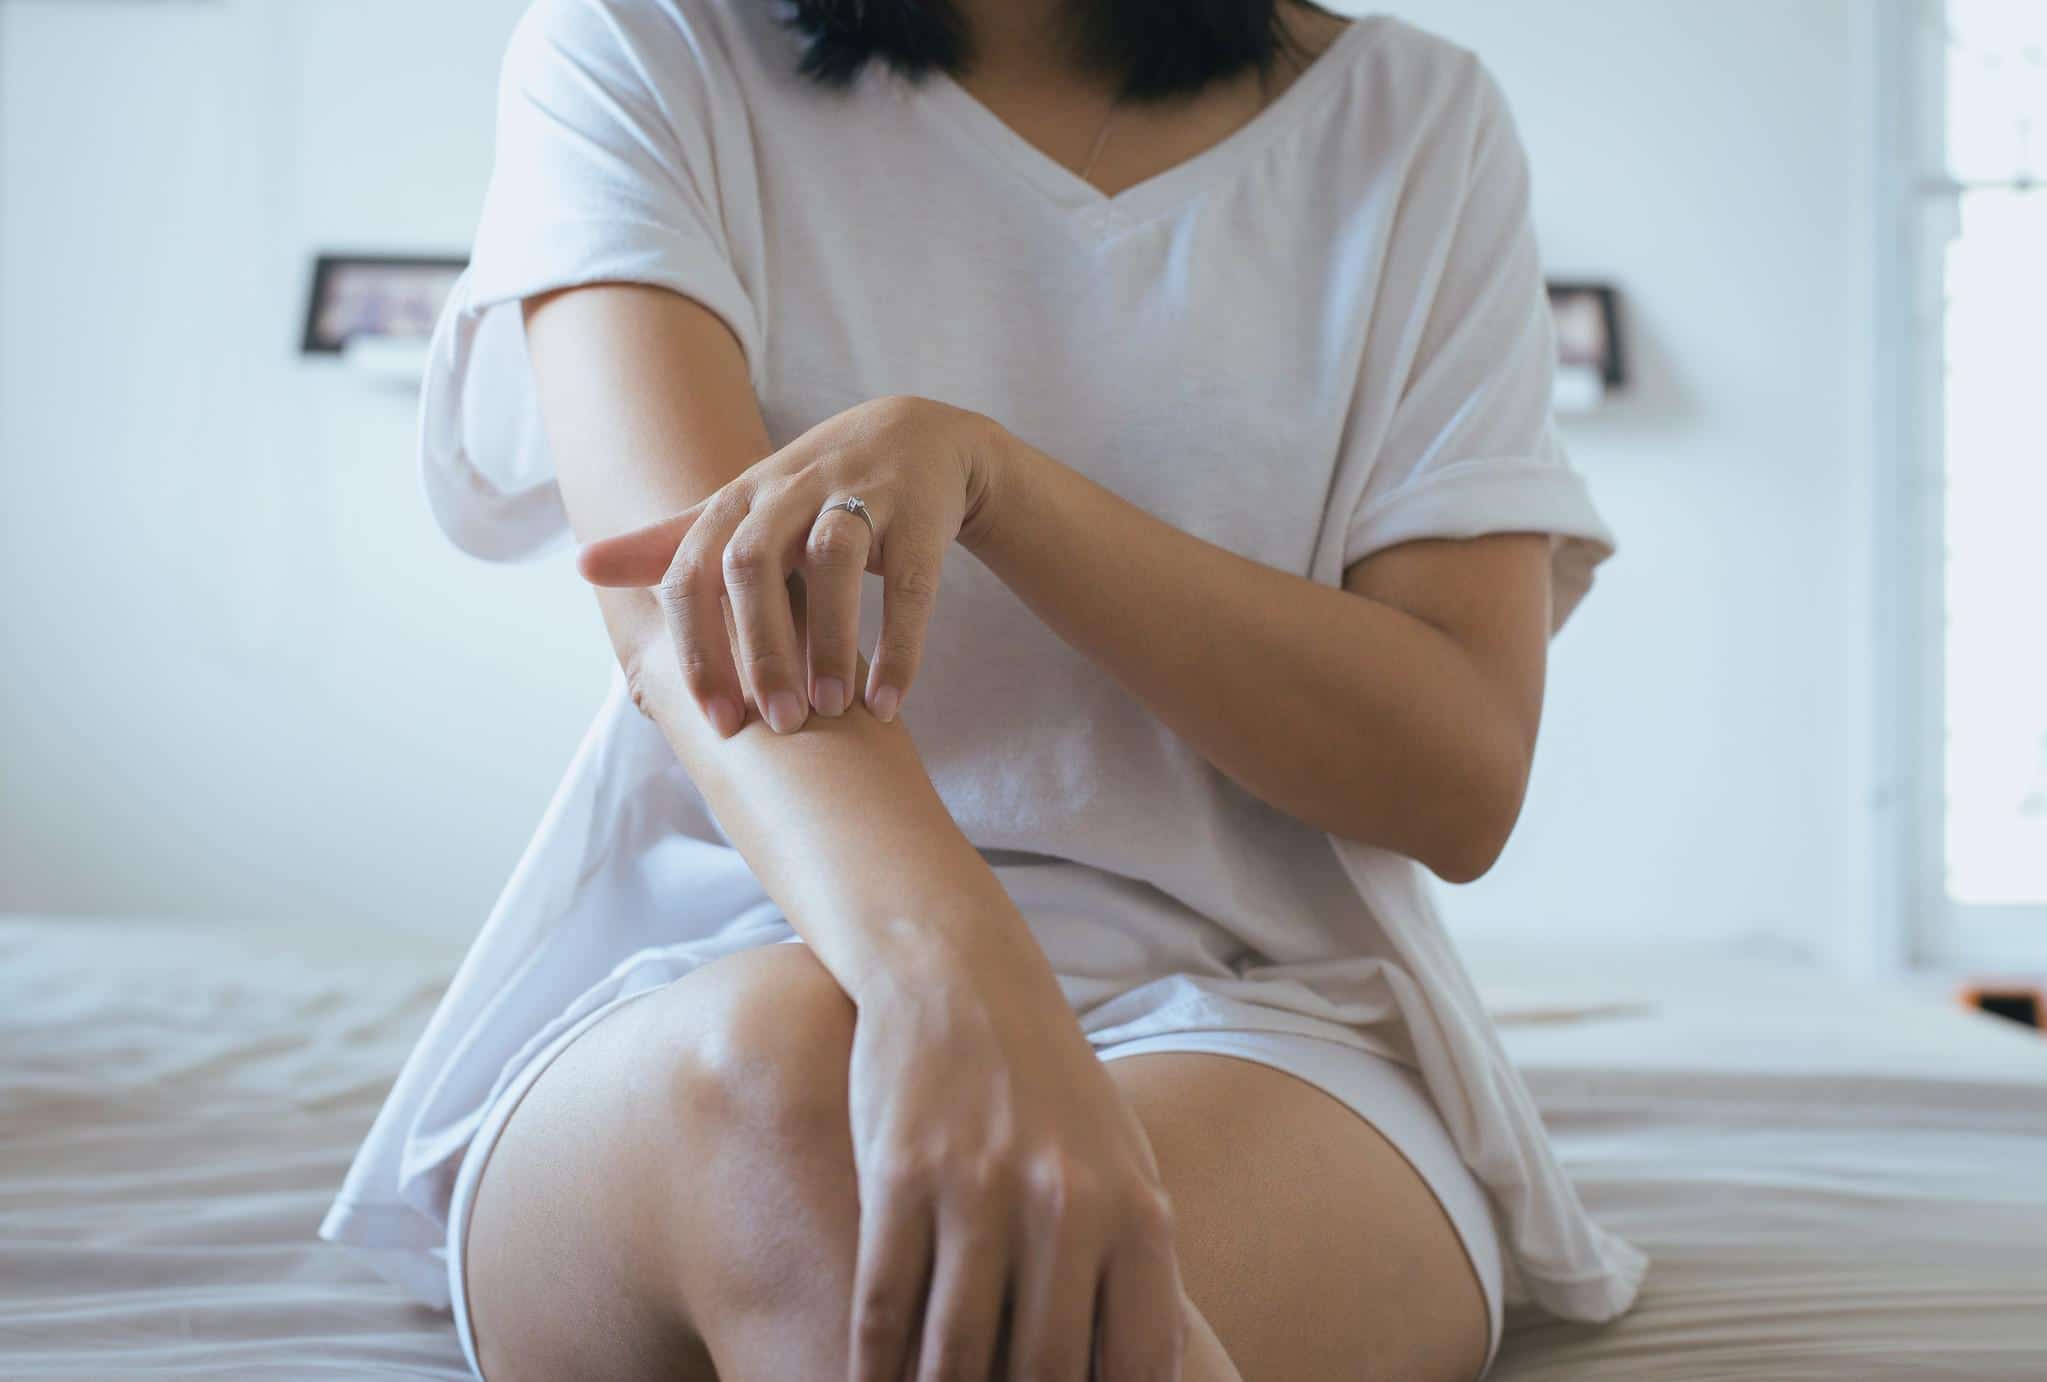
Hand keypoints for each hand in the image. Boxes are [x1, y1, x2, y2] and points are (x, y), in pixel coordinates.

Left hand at [576, 394, 1003, 737]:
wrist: (914, 436)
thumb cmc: (811, 491)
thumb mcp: (740, 512)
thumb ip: (668, 545)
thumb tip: (581, 567)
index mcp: (738, 503)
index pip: (693, 572)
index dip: (698, 645)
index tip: (714, 720)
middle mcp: (790, 493)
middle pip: (753, 563)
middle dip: (760, 648)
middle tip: (776, 723)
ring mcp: (857, 497)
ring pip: (834, 560)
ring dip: (829, 639)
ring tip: (832, 710)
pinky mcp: (917, 516)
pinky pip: (909, 582)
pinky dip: (900, 643)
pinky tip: (887, 702)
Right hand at [845, 941, 1186, 1381]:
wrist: (961, 978)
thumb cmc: (1050, 1088)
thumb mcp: (1124, 1164)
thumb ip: (1133, 1268)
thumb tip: (1137, 1377)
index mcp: (1138, 1212)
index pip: (1135, 1368)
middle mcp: (1069, 1205)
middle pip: (1039, 1377)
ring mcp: (981, 1188)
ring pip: (952, 1357)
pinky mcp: (901, 1172)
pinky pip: (884, 1306)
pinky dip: (872, 1372)